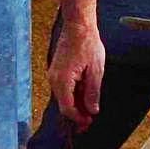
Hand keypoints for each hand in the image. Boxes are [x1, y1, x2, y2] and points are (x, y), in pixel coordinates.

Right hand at [48, 16, 104, 130]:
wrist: (78, 25)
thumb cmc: (87, 44)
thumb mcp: (96, 70)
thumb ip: (92, 93)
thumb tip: (92, 111)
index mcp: (63, 81)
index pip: (67, 108)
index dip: (78, 118)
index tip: (89, 123)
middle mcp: (54, 79)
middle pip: (64, 105)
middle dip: (77, 114)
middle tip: (90, 120)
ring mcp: (53, 74)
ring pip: (63, 97)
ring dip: (76, 103)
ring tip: (90, 107)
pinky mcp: (56, 70)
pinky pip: (63, 88)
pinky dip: (73, 94)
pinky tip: (84, 93)